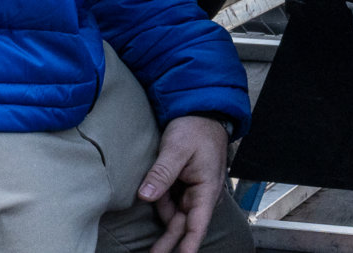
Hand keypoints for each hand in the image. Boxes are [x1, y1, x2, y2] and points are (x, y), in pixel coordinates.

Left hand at [140, 114, 229, 252]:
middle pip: (183, 227)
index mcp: (206, 189)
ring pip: (175, 217)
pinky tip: (151, 196)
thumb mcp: (176, 148)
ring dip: (162, 221)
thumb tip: (145, 196)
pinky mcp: (184, 187)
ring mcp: (192, 192)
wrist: (201, 113)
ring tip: (147, 226)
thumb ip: (162, 173)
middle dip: (168, 245)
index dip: (188, 247)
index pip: (197, 226)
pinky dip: (160, 204)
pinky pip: (170, 203)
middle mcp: (202, 195)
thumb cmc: (195, 129)